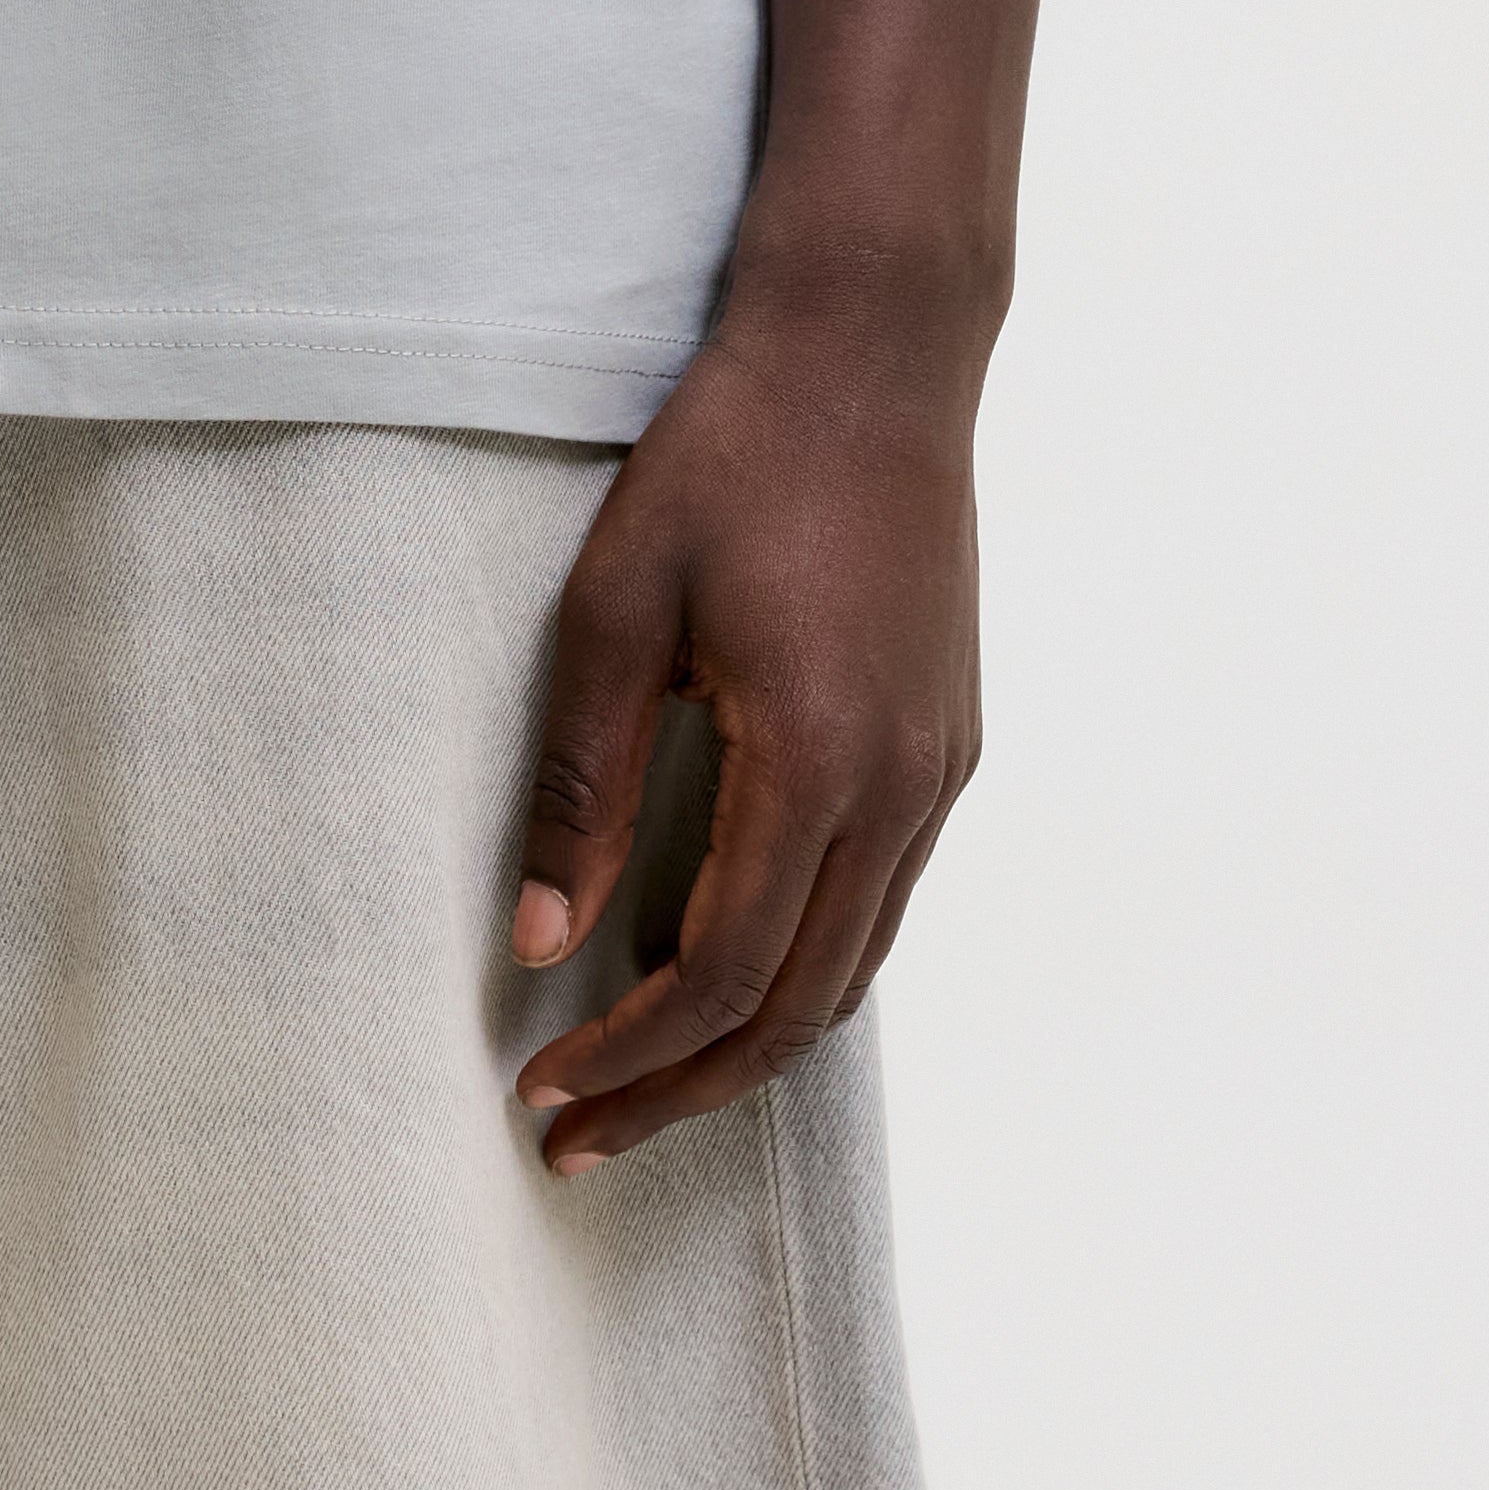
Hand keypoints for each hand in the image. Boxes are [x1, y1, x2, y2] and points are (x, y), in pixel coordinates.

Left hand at [502, 277, 983, 1167]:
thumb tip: (537, 947)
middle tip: (576, 1136)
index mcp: (816, 765)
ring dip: (747, 1043)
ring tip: (642, 1079)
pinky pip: (882, 905)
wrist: (870, 353)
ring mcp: (941, 774)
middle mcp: (900, 793)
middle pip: (794, 1010)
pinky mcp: (951, 745)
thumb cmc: (726, 461)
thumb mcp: (615, 610)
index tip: (539, 1093)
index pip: (717, 977)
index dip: (626, 1057)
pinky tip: (729, 967)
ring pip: (851, 972)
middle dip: (681, 1090)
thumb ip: (580, 785)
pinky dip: (804, 967)